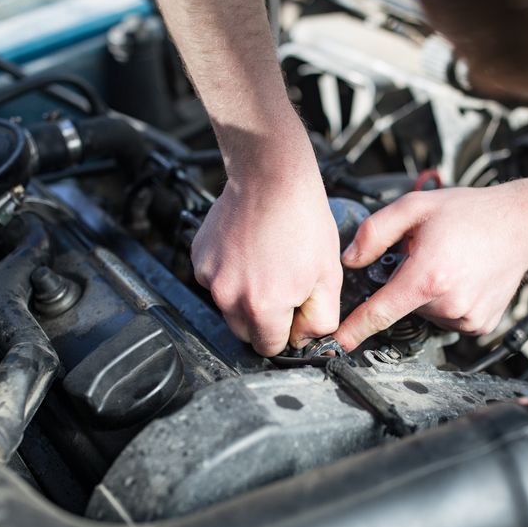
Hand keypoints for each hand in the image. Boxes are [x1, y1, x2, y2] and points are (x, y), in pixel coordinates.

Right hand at [192, 164, 342, 356]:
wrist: (271, 177)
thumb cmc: (302, 220)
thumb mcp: (328, 276)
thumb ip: (320, 320)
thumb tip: (305, 340)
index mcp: (263, 307)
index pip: (268, 348)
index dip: (285, 334)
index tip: (292, 315)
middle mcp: (229, 297)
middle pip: (244, 332)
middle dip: (263, 319)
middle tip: (282, 286)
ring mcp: (210, 277)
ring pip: (228, 307)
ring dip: (244, 296)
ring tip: (266, 264)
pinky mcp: (199, 259)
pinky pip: (215, 282)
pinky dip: (230, 274)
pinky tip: (248, 252)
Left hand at [333, 183, 527, 350]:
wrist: (523, 224)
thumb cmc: (472, 213)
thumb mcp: (415, 207)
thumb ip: (374, 232)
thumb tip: (351, 259)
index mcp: (428, 276)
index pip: (379, 312)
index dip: (354, 330)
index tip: (336, 345)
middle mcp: (448, 303)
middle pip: (404, 306)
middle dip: (407, 284)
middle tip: (429, 257)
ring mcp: (466, 318)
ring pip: (426, 314)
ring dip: (429, 295)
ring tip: (450, 265)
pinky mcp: (479, 325)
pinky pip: (449, 319)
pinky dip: (449, 303)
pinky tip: (463, 279)